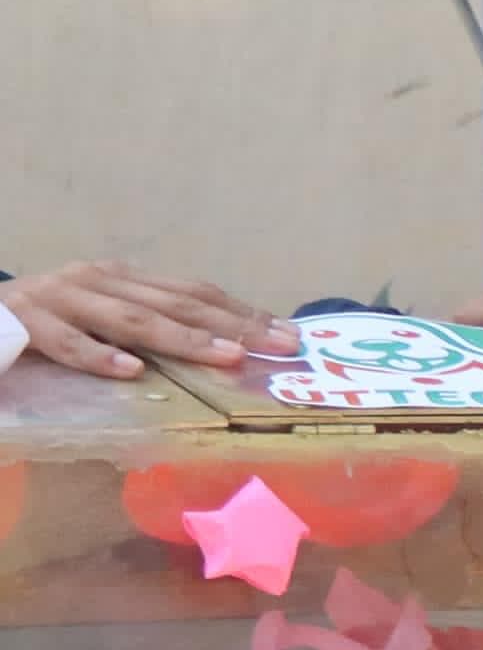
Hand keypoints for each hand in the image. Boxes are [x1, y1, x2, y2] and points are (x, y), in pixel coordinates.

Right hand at [0, 261, 277, 374]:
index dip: (242, 311)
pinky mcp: (24, 322)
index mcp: (121, 278)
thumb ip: (150, 328)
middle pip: (174, 303)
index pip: (193, 293)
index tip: (289, 335)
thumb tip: (226, 353)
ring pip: (129, 319)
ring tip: (225, 357)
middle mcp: (96, 280)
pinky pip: (64, 341)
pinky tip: (130, 371)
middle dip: (231, 325)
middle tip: (277, 346)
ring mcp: (59, 298)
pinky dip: (97, 356)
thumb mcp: (102, 317)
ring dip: (181, 340)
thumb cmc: (45, 321)